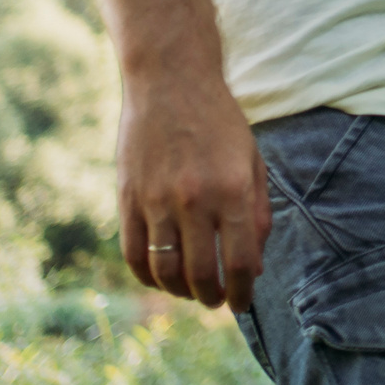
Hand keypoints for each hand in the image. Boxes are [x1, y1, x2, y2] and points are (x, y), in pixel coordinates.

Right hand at [118, 75, 269, 308]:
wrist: (171, 81)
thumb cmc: (219, 122)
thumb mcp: (251, 160)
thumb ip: (257, 212)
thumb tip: (254, 264)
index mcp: (232, 190)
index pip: (240, 261)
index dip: (243, 292)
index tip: (243, 302)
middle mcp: (195, 199)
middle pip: (201, 274)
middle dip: (212, 298)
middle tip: (217, 301)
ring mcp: (157, 200)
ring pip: (165, 270)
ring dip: (180, 292)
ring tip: (191, 292)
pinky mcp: (128, 198)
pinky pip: (133, 253)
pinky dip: (147, 276)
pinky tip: (161, 277)